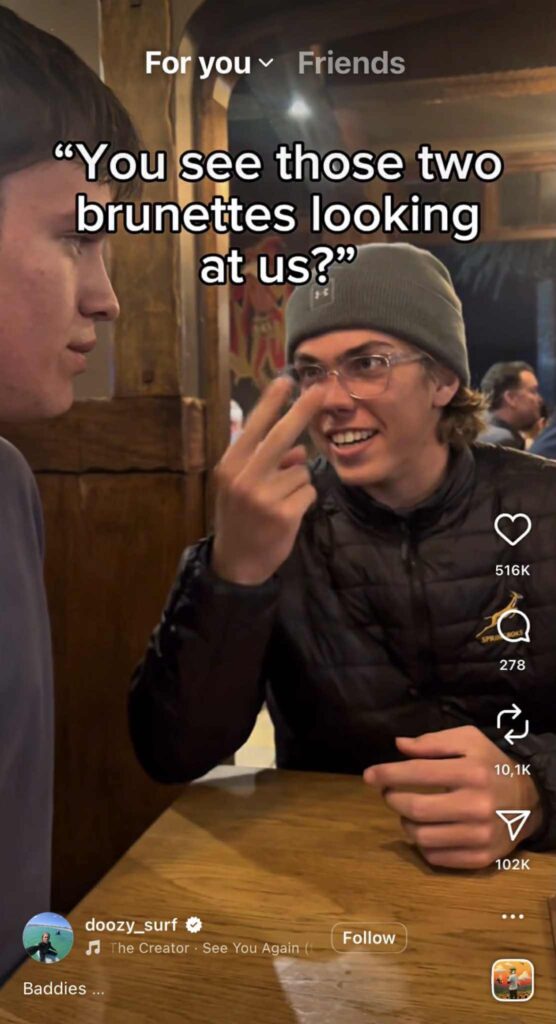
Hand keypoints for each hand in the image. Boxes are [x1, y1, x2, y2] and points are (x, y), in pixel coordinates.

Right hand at [211, 377, 324, 584]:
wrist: (236, 563)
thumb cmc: (239, 517)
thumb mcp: (240, 485)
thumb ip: (264, 463)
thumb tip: (299, 450)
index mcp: (230, 466)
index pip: (253, 427)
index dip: (271, 403)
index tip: (285, 380)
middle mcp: (245, 478)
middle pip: (282, 436)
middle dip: (303, 410)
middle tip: (322, 389)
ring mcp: (265, 497)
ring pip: (301, 470)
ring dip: (298, 482)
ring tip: (280, 501)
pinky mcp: (285, 514)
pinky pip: (308, 492)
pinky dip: (304, 500)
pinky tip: (288, 514)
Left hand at [363, 725, 542, 868]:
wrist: (529, 800)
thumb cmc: (491, 766)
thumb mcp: (469, 741)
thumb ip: (433, 742)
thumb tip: (399, 745)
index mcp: (472, 772)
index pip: (418, 773)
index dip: (387, 774)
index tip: (369, 775)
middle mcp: (476, 805)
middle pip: (415, 808)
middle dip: (392, 798)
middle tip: (388, 792)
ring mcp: (479, 836)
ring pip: (421, 837)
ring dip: (405, 823)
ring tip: (409, 811)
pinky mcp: (480, 858)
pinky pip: (436, 856)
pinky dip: (423, 843)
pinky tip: (427, 828)